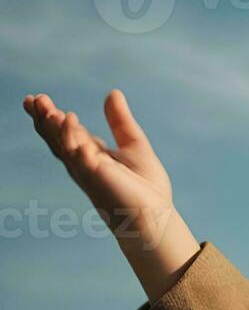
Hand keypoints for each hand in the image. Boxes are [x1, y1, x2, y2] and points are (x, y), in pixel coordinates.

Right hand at [23, 89, 175, 241]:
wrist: (155, 216)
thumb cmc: (146, 187)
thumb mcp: (133, 144)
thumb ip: (120, 121)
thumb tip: (113, 93)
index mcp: (91, 154)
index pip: (67, 132)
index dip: (52, 116)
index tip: (37, 98)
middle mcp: (83, 163)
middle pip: (58, 138)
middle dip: (44, 119)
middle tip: (32, 99)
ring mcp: (88, 171)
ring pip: (63, 144)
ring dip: (53, 125)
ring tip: (44, 105)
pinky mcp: (97, 177)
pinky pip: (80, 155)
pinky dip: (74, 138)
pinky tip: (69, 119)